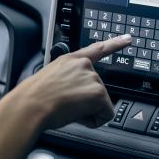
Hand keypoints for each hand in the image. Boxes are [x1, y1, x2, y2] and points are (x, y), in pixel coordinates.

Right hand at [10, 34, 131, 129]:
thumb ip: (66, 81)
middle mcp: (84, 65)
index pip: (97, 49)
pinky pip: (105, 114)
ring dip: (87, 110)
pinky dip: (94, 120)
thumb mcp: (49, 80)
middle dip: (86, 102)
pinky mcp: (98, 93)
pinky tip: (77, 116)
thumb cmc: (33, 98)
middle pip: (97, 90)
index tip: (128, 38)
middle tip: (66, 105)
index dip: (115, 43)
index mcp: (70, 60)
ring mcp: (92, 78)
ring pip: (100, 103)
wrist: (30, 106)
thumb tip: (71, 96)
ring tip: (66, 109)